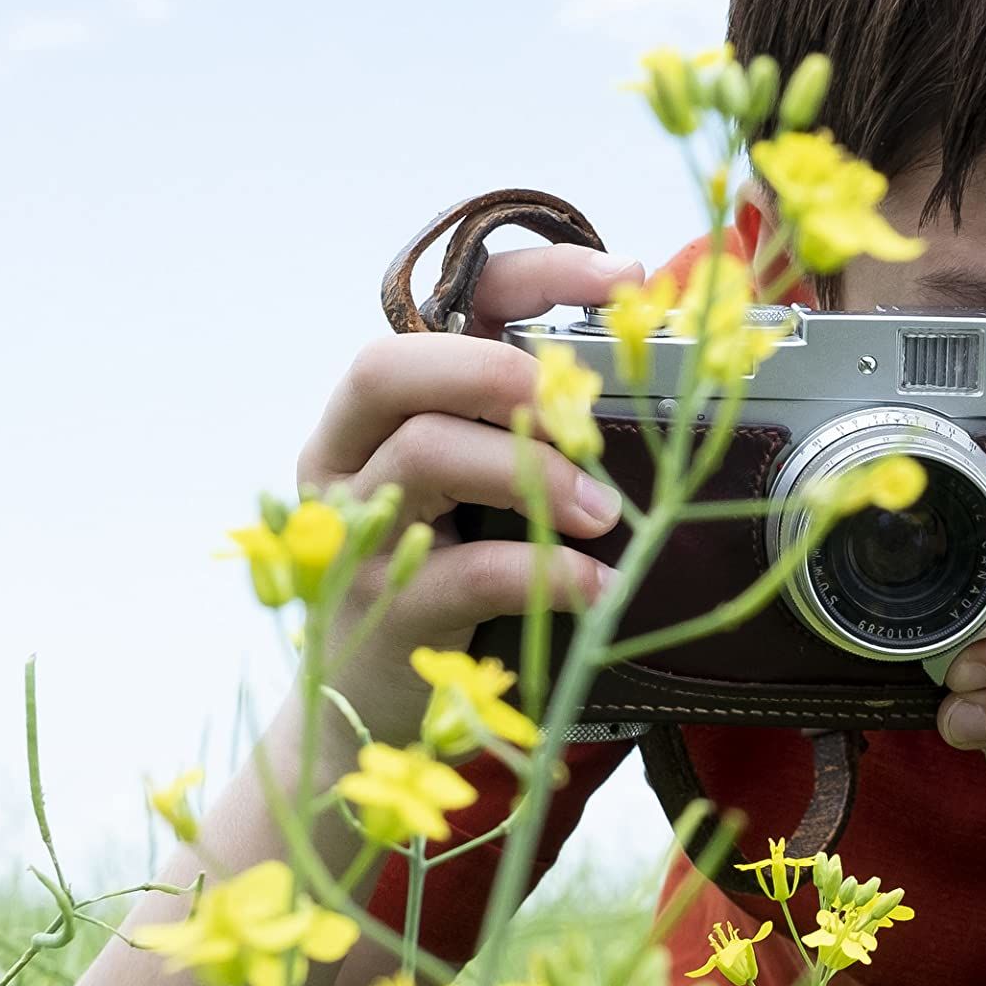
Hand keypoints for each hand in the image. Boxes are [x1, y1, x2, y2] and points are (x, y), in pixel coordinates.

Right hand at [296, 243, 633, 750]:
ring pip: (425, 454)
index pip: (442, 306)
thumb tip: (641, 391)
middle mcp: (344, 455)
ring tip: (608, 513)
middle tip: (581, 408)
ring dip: (534, 474)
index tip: (628, 278)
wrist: (366, 707)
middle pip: (393, 368)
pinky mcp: (383, 610)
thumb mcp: (471, 489)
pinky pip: (467, 571)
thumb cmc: (440, 576)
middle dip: (500, 373)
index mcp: (376, 409)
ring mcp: (354, 533)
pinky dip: (548, 571)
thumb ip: (523, 432)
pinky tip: (597, 583)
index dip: (535, 278)